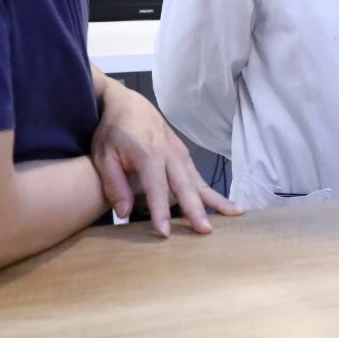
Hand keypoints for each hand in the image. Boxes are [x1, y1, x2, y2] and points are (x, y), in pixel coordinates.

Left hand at [90, 80, 241, 235]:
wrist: (129, 104)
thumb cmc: (113, 131)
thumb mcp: (103, 156)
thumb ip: (114, 184)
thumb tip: (124, 213)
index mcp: (148, 154)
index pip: (157, 188)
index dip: (160, 211)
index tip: (165, 232)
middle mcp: (170, 154)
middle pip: (186, 185)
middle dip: (196, 209)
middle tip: (206, 230)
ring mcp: (180, 153)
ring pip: (199, 181)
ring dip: (215, 199)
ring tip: (235, 214)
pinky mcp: (184, 155)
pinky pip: (198, 177)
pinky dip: (211, 191)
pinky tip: (223, 205)